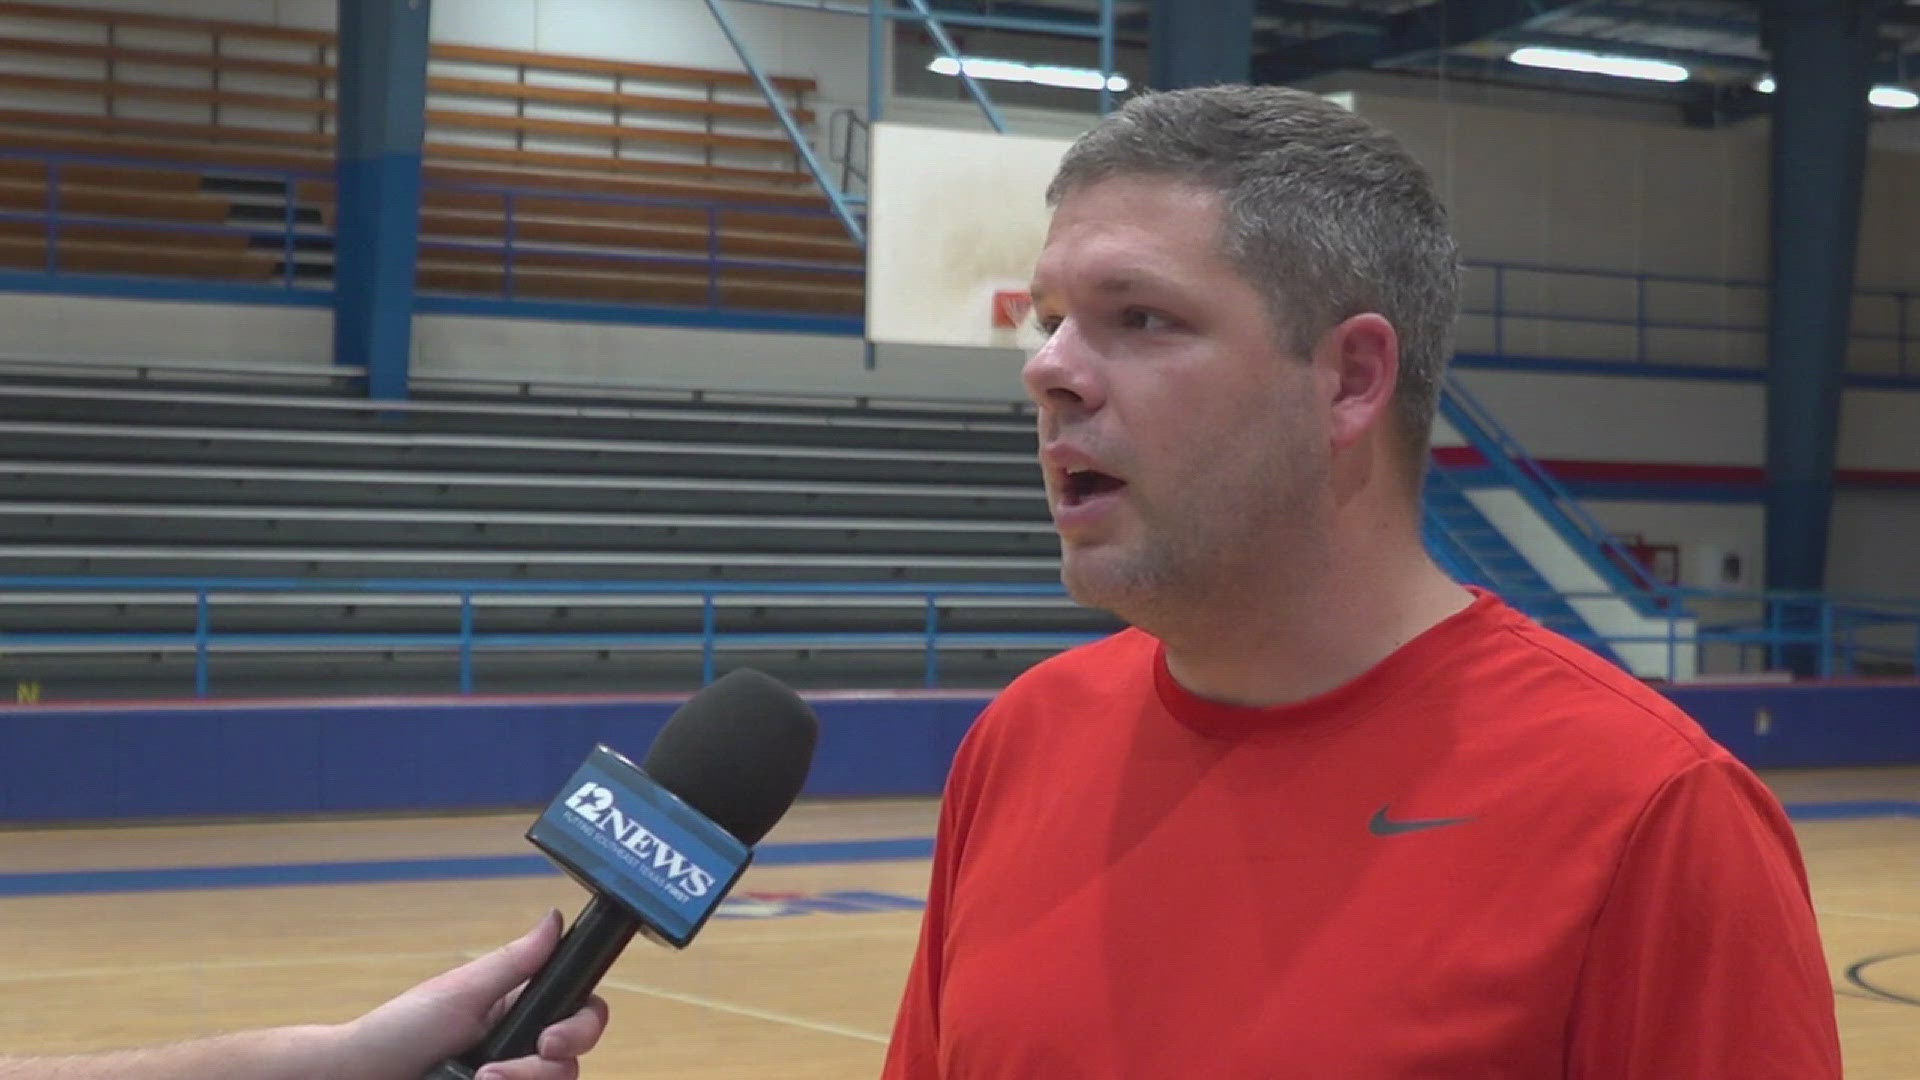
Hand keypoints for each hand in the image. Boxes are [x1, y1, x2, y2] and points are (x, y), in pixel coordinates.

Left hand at [337, 910, 609, 1079]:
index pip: (582, 1013)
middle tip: (496, 1072)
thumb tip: (555, 918)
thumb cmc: (398, 1032)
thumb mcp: (461, 992)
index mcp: (522, 1011)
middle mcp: (523, 1049)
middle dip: (542, 1069)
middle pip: (573, 1061)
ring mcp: (512, 1078)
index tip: (550, 1039)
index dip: (581, 1027)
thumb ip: (515, 962)